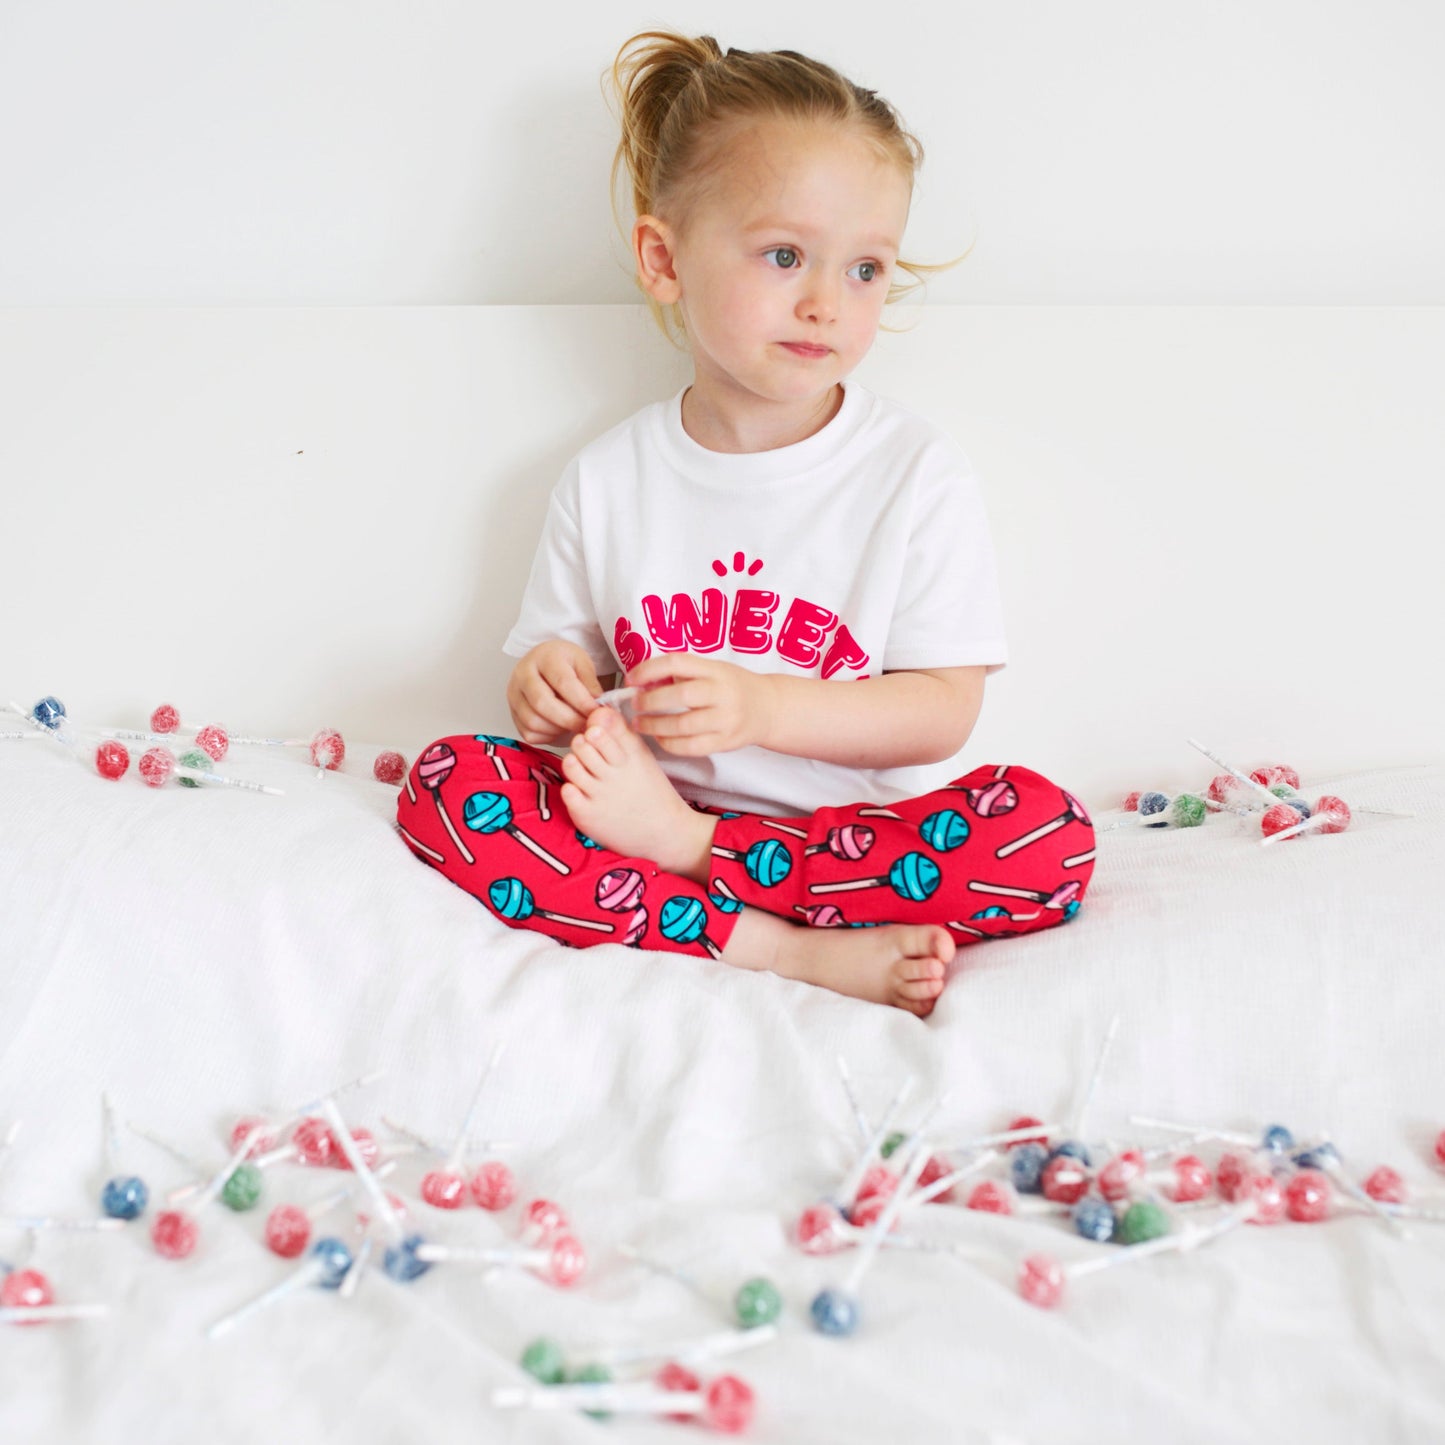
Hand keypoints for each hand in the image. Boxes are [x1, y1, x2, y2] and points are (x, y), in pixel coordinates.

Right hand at [506, 641, 602, 744]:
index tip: (595, 712)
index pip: (562, 682)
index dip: (581, 701)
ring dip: (558, 729)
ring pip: (533, 721)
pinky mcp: (512, 712)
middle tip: (586, 725)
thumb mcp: (583, 664)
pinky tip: (560, 728)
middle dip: (569, 719)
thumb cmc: (565, 664)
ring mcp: (514, 694)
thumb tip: (598, 708)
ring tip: (574, 725)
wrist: (545, 664)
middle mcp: (523, 674)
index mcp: (544, 657)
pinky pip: (528, 733)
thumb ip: (591, 685)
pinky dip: (547, 736)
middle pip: (542, 703)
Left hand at [625, 654, 773, 755]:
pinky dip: (670, 744)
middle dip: (651, 700)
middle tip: (635, 703)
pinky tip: (660, 738)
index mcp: (717, 670)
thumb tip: (643, 680)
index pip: (678, 663)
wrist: (769, 708)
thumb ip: (683, 673)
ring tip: (639, 724)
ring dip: (654, 725)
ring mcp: (726, 720)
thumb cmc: (733, 686)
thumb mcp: (713, 670)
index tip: (631, 678)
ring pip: (683, 725)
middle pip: (680, 695)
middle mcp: (723, 693)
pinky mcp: (726, 742)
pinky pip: (691, 747)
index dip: (649, 669)